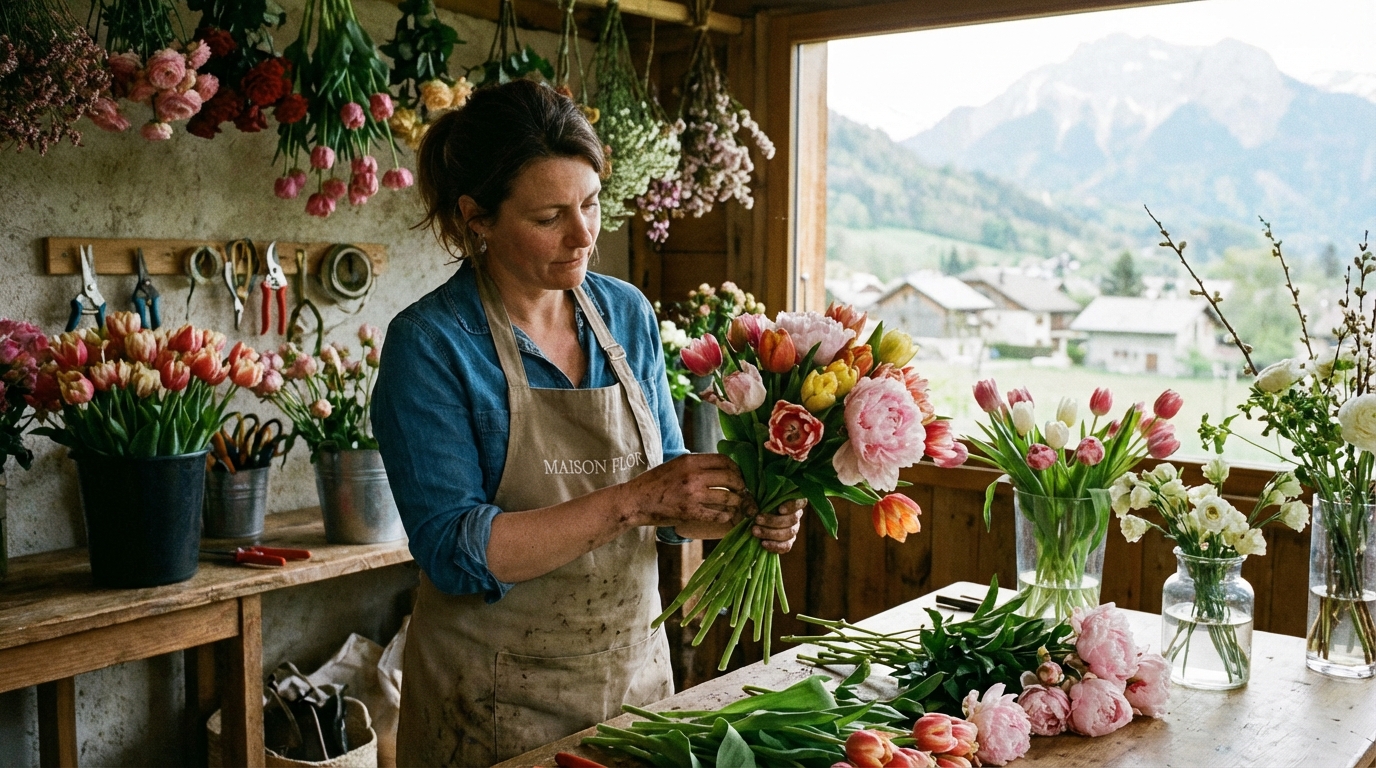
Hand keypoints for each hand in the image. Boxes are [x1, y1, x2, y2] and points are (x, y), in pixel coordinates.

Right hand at [619, 454, 746, 529]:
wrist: (635, 501)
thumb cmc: (653, 483)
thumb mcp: (674, 465)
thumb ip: (695, 466)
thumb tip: (718, 469)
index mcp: (690, 461)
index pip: (724, 460)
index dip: (736, 469)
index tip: (738, 476)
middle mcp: (693, 475)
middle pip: (731, 478)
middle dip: (741, 487)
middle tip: (742, 493)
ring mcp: (693, 494)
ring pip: (728, 498)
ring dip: (737, 504)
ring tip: (737, 507)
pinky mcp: (690, 512)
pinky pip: (717, 514)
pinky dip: (725, 517)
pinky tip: (725, 517)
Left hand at [750, 499, 805, 553]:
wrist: (751, 522)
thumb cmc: (753, 505)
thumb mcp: (748, 500)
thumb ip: (749, 503)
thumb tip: (753, 511)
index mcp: (791, 501)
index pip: (800, 502)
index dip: (792, 506)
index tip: (780, 509)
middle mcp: (795, 515)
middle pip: (792, 519)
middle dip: (773, 521)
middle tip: (757, 520)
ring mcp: (793, 530)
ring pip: (788, 533)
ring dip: (771, 533)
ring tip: (755, 531)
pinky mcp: (788, 542)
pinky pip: (786, 547)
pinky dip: (775, 546)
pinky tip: (763, 544)